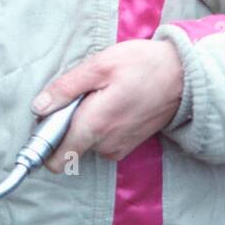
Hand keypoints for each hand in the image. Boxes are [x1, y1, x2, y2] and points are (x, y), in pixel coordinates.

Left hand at [31, 39, 183, 172]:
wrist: (186, 76)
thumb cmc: (143, 65)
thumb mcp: (100, 65)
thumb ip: (66, 88)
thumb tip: (38, 107)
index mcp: (94, 127)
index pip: (56, 159)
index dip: (44, 142)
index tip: (47, 121)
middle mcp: (105, 145)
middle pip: (68, 148)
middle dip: (66, 126)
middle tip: (80, 98)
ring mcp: (118, 148)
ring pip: (85, 143)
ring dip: (85, 123)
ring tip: (102, 97)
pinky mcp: (128, 146)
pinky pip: (101, 141)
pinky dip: (100, 126)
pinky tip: (113, 104)